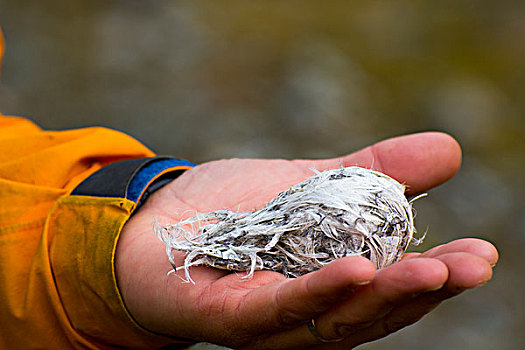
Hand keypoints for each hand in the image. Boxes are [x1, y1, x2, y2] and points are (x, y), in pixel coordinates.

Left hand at [115, 132, 497, 348]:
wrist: (158, 223)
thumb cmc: (236, 213)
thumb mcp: (312, 184)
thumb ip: (371, 174)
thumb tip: (447, 150)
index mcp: (330, 283)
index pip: (391, 288)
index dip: (439, 276)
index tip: (481, 256)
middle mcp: (306, 312)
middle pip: (371, 310)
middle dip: (424, 290)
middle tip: (471, 266)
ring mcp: (269, 322)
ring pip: (333, 318)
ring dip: (383, 298)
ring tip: (429, 272)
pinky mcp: (228, 318)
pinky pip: (276, 308)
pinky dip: (317, 292)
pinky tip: (354, 271)